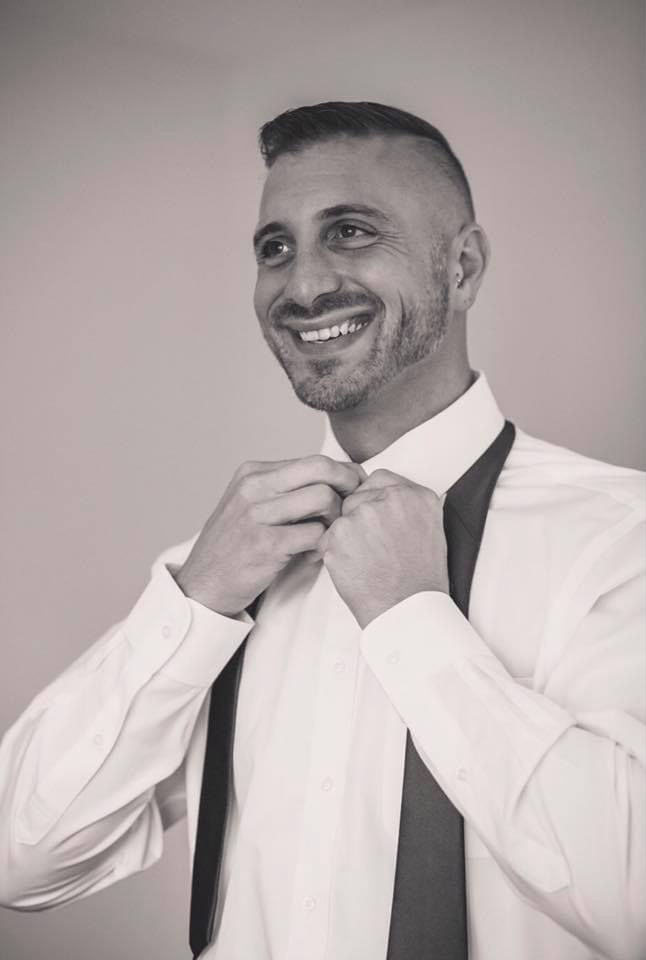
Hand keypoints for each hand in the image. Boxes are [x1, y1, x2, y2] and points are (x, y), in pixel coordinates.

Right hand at [175, 455, 365, 615]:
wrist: (202, 584)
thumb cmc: (236, 546)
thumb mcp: (251, 504)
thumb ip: (285, 488)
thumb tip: (336, 476)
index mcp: (253, 472)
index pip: (313, 460)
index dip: (343, 474)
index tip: (355, 491)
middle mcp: (253, 487)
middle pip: (322, 469)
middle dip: (349, 486)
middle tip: (356, 506)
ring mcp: (257, 515)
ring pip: (323, 498)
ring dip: (336, 519)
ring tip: (328, 535)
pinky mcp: (265, 544)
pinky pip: (316, 533)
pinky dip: (322, 545)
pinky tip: (312, 556)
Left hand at [318, 469, 448, 628]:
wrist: (407, 611)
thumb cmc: (421, 578)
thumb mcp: (430, 529)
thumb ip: (408, 505)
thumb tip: (385, 495)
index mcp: (415, 496)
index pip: (379, 478)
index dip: (372, 499)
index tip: (375, 517)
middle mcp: (389, 500)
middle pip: (356, 496)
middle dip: (358, 517)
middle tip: (371, 546)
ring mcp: (361, 516)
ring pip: (341, 517)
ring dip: (346, 535)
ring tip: (366, 560)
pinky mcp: (338, 536)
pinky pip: (327, 537)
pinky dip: (335, 552)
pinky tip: (355, 568)